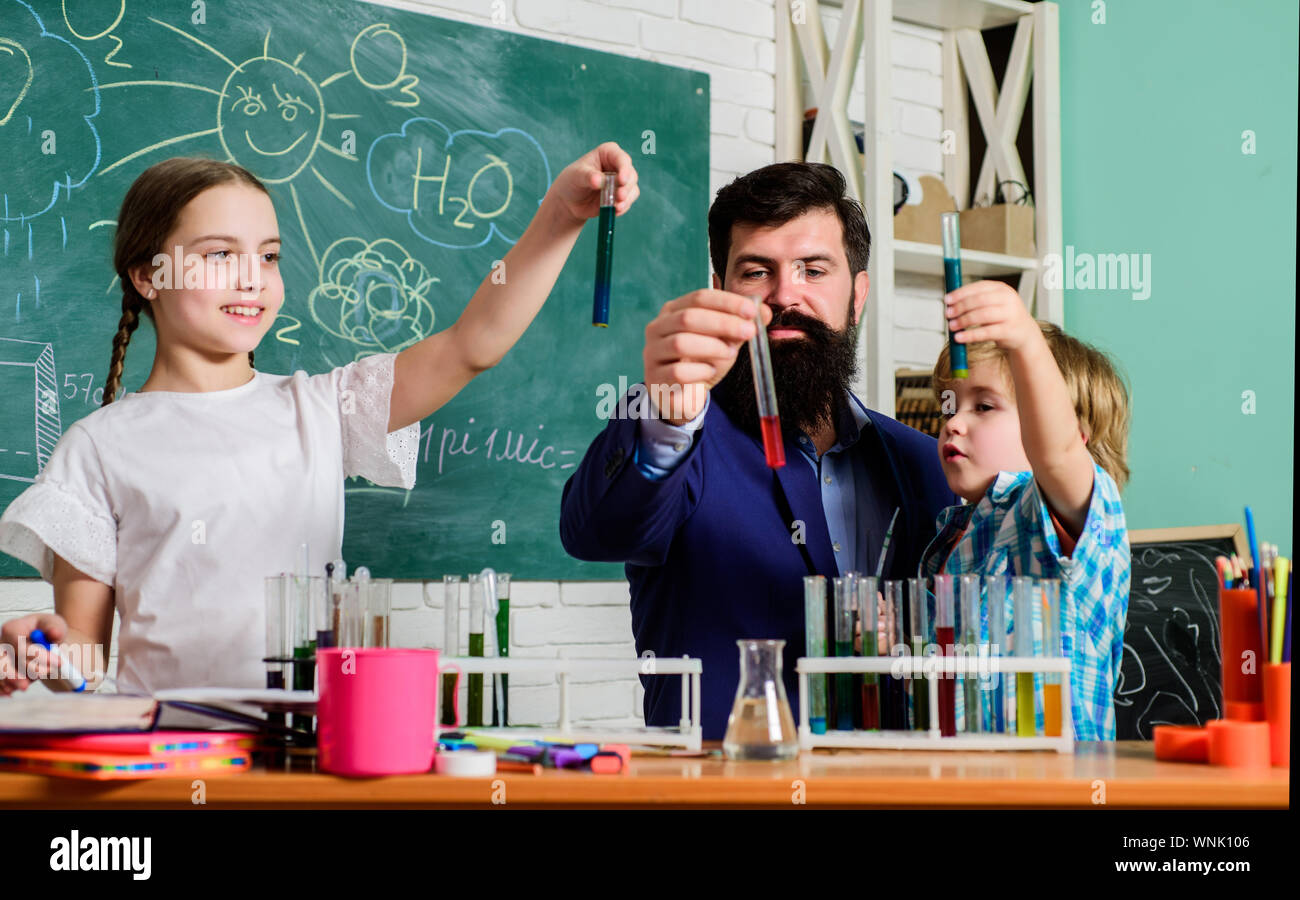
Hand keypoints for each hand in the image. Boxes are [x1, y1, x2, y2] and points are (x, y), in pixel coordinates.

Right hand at [0, 613, 66, 695]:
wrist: (44, 641)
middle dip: (25, 671)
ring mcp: (1, 658)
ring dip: (13, 681)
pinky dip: (4, 688)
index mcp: (13, 629)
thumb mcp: (55, 625)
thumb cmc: (48, 630)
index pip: (20, 645)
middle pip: (7, 660)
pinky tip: (9, 693)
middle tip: (44, 675)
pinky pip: (0, 681)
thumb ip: (55, 629)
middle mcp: (2, 643)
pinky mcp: (3, 670)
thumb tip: (55, 633)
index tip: (58, 662)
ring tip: (25, 686)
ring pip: (3, 672)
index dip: (38, 655)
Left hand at [548, 142, 639, 224]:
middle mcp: (618, 165)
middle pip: (630, 175)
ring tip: (617, 207)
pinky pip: (628, 201)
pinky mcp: (622, 195)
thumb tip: (599, 180)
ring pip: (632, 189)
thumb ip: (588, 176)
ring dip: (626, 199)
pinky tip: (614, 211)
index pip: (621, 158)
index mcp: (608, 153)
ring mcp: (622, 181)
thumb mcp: (576, 176)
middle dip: (626, 187)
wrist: (570, 201)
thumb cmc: (572, 181)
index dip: (624, 169)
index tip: (621, 180)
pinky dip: (623, 207)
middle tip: (619, 197)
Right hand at [643, 290, 771, 424]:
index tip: (751, 311)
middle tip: (749, 331)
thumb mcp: (725, 341)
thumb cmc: (702, 362)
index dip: (726, 302)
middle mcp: (658, 328)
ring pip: (680, 344)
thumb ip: (741, 325)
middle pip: (688, 317)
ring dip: (712, 347)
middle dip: (723, 323)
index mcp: (674, 310)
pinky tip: (710, 371)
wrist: (683, 395)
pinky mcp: (655, 377)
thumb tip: (764, 311)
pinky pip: (678, 372)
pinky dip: (700, 371)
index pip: (699, 297)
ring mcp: (652, 352)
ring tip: (730, 353)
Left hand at [944, 280, 1037, 353]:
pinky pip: (987, 332)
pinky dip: (970, 335)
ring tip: (952, 326)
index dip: (961, 293)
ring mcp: (1010, 314)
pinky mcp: (1010, 330)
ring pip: (982, 315)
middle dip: (960, 307)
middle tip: (948, 314)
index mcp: (1001, 289)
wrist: (1025, 333)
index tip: (947, 300)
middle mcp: (1008, 299)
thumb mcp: (993, 303)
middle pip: (979, 300)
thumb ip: (975, 300)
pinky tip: (959, 338)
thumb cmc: (1003, 317)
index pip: (978, 287)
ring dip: (964, 321)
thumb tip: (949, 302)